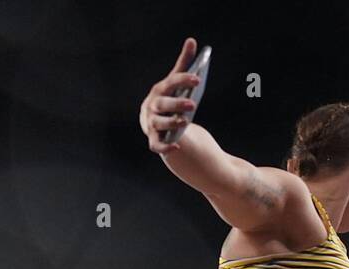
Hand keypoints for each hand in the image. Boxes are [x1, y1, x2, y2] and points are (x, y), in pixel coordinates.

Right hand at [140, 38, 200, 153]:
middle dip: (176, 104)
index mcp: (160, 90)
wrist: (153, 120)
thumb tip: (191, 40)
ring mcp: (151, 124)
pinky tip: (177, 147)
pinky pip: (156, 145)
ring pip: (159, 124)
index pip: (171, 83)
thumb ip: (183, 63)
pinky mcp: (153, 139)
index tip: (197, 78)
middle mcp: (152, 106)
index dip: (183, 80)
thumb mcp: (175, 82)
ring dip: (170, 123)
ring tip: (184, 122)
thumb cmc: (168, 98)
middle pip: (163, 104)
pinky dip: (165, 147)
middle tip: (192, 104)